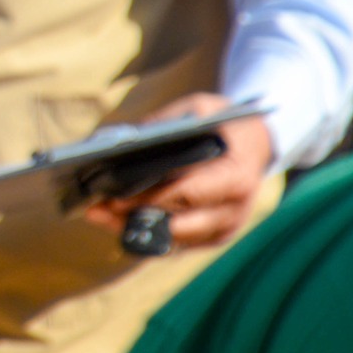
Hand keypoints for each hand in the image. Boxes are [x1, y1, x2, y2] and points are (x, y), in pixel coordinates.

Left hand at [83, 93, 273, 249]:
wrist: (256, 143)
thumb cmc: (223, 122)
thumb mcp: (199, 109)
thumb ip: (166, 124)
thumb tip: (119, 143)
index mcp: (236, 178)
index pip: (189, 195)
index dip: (151, 198)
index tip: (115, 196)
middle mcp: (233, 211)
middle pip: (176, 224)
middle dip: (133, 217)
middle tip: (96, 206)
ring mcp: (223, 229)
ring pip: (171, 239)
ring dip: (131, 229)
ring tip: (97, 213)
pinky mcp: (210, 238)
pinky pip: (173, 243)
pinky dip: (143, 234)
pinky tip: (113, 219)